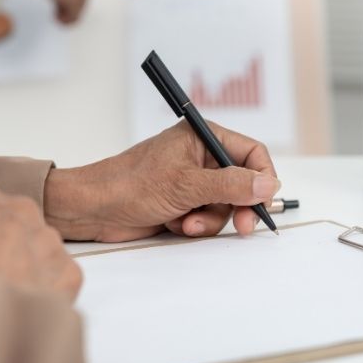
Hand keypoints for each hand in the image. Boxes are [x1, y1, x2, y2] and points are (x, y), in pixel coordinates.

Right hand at [0, 181, 81, 300]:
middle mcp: (19, 209)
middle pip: (13, 224)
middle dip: (2, 246)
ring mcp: (48, 239)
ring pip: (39, 251)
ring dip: (26, 270)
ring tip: (2, 299)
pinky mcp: (69, 270)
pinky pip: (58, 280)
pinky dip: (46, 294)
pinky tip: (23, 310)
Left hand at [44, 120, 279, 241]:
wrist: (94, 209)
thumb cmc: (130, 184)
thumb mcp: (186, 184)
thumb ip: (231, 185)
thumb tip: (269, 184)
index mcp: (202, 137)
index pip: (251, 152)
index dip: (262, 177)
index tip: (263, 202)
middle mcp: (200, 156)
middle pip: (242, 183)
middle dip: (237, 206)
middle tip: (243, 226)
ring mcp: (192, 181)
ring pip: (225, 205)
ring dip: (210, 219)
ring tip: (186, 222)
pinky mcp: (183, 203)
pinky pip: (207, 217)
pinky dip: (195, 224)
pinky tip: (174, 223)